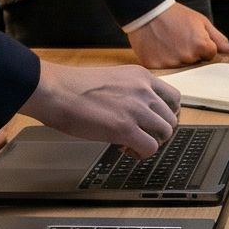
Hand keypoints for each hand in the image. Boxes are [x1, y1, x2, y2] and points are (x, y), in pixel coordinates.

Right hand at [21, 60, 183, 157]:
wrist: (56, 90)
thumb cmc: (73, 87)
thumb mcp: (113, 79)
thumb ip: (131, 92)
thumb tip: (139, 113)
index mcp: (141, 76)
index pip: (173, 98)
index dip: (165, 115)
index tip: (153, 123)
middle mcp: (144, 90)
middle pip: (171, 118)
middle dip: (158, 132)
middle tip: (140, 136)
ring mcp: (136, 109)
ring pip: (165, 133)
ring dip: (151, 142)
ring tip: (131, 143)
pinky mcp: (125, 128)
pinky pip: (150, 148)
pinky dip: (141, 153)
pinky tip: (125, 149)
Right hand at [123, 1, 228, 69]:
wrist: (148, 10)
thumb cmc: (174, 14)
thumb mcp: (201, 22)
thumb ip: (218, 39)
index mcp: (200, 46)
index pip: (209, 55)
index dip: (202, 45)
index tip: (192, 37)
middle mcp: (187, 57)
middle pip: (195, 62)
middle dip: (190, 52)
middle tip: (179, 38)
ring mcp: (170, 63)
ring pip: (180, 66)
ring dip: (176, 57)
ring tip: (168, 42)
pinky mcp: (155, 66)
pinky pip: (163, 69)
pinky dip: (162, 60)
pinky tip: (159, 47)